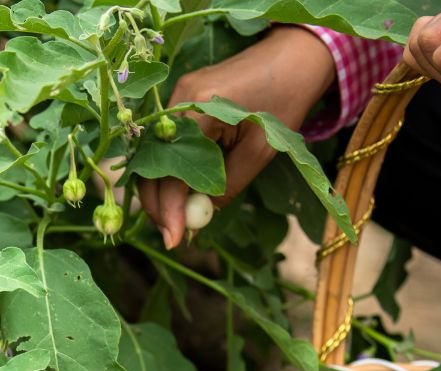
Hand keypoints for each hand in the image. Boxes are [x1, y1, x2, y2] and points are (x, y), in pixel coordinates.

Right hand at [140, 26, 334, 248]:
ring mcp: (175, 98)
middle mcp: (177, 100)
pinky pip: (165, 143)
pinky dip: (169, 171)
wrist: (289, 58)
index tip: (175, 241)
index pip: (170, 171)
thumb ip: (227, 186)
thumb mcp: (260, 152)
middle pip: (151, 165)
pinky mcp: (180, 101)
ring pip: (154, 156)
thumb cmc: (283, 101)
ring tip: (176, 221)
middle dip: (159, 205)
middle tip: (173, 236)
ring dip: (161, 191)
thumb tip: (199, 219)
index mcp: (198, 109)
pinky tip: (180, 194)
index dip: (169, 211)